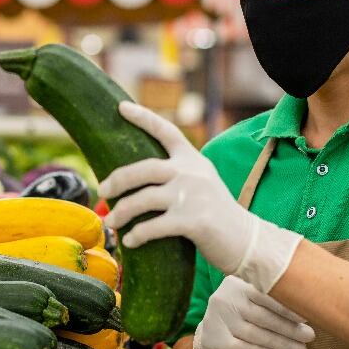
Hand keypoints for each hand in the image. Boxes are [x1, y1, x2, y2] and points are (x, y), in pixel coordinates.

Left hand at [101, 102, 302, 293]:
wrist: (246, 240)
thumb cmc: (215, 214)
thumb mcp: (201, 183)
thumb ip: (176, 174)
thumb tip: (135, 179)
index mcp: (192, 160)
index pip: (166, 131)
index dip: (143, 118)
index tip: (121, 108)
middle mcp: (192, 173)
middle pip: (143, 169)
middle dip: (117, 179)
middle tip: (102, 191)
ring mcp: (192, 196)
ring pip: (143, 199)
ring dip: (122, 212)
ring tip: (110, 221)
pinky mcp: (193, 221)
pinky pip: (154, 226)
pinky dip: (137, 234)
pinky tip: (129, 240)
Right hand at [192, 275, 314, 348]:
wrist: (211, 330)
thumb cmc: (242, 310)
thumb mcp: (250, 294)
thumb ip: (272, 293)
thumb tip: (309, 301)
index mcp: (238, 283)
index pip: (265, 294)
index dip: (287, 306)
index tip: (308, 316)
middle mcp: (226, 299)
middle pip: (262, 317)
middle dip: (289, 328)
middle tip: (310, 336)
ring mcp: (219, 320)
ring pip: (255, 334)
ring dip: (281, 343)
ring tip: (301, 348)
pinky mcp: (216, 340)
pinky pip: (242, 348)